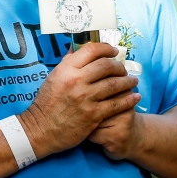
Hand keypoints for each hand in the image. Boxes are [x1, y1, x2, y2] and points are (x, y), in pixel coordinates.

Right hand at [19, 42, 139, 157]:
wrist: (41, 130)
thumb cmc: (46, 104)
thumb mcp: (53, 78)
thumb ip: (67, 63)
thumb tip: (76, 47)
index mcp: (66, 69)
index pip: (91, 50)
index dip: (106, 48)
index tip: (114, 51)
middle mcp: (77, 80)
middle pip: (106, 66)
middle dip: (119, 66)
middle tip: (123, 69)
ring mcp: (86, 98)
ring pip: (114, 84)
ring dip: (127, 81)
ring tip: (133, 81)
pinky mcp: (94, 114)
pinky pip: (117, 104)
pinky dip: (129, 99)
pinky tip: (135, 97)